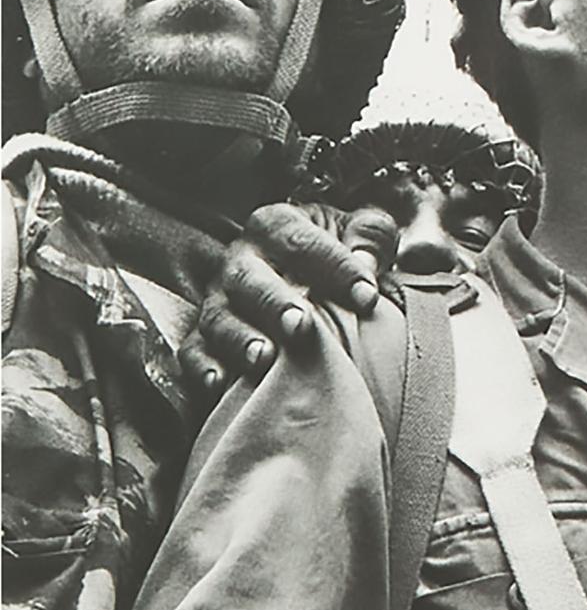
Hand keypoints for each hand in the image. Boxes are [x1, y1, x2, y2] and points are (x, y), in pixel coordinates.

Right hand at [179, 201, 397, 394]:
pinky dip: (204, 367)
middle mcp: (240, 259)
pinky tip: (220, 384)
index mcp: (275, 225)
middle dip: (274, 302)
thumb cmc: (337, 257)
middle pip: (249, 278)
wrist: (311, 282)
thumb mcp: (359, 233)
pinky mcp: (203, 336)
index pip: (300, 240)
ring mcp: (218, 299)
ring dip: (240, 339)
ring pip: (219, 317)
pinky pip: (194, 352)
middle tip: (300, 326)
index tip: (367, 296)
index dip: (335, 266)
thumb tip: (368, 260)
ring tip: (264, 358)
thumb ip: (369, 237)